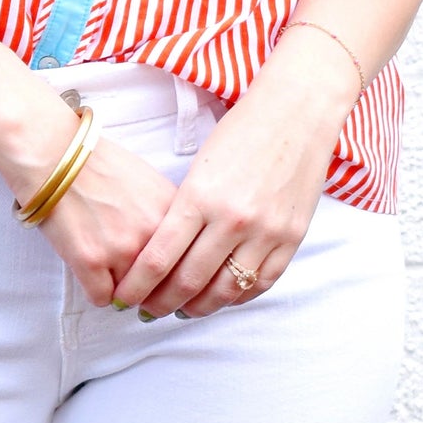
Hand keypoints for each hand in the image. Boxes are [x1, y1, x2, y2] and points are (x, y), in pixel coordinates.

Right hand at [32, 131, 177, 304]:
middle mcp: (153, 235)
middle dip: (150, 288)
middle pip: (164, 288)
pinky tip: (87, 266)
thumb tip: (176, 252)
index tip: (164, 277)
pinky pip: (101, 299)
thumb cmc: (99, 166)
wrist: (55, 154)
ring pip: (132, 296)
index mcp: (174, 214)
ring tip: (106, 263)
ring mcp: (123, 250)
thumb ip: (168, 217)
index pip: (189, 265)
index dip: (175, 274)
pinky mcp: (91, 261)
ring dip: (121, 287)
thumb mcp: (150, 184)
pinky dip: (94, 289)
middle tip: (133, 278)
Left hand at [111, 54, 352, 319]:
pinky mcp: (292, 238)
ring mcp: (266, 231)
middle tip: (148, 310)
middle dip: (162, 303)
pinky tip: (222, 297)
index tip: (125, 296)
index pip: (159, 258)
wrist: (297, 111)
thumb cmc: (241, 131)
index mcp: (200, 196)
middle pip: (188, 281)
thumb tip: (162, 252)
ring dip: (199, 307)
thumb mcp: (199, 166)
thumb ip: (184, 209)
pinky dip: (238, 296)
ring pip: (225, 291)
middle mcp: (232, 219)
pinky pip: (261, 283)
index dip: (137, 285)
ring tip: (182, 309)